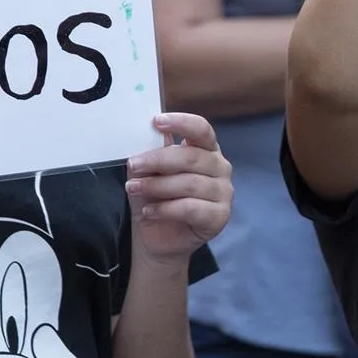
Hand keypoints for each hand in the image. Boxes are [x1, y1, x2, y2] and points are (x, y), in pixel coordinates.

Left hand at [126, 113, 231, 259]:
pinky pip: (191, 209)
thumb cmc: (156, 197)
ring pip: (190, 183)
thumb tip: (149, 132)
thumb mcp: (149, 171)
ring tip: (133, 189)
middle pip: (192, 156)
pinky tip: (149, 211)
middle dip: (158, 160)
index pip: (201, 129)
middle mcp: (220, 167)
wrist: (157, 236)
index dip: (181, 123)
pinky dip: (166, 209)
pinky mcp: (220, 217)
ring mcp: (224, 193)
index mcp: (206, 150)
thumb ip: (153, 151)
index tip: (156, 122)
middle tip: (133, 164)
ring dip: (157, 185)